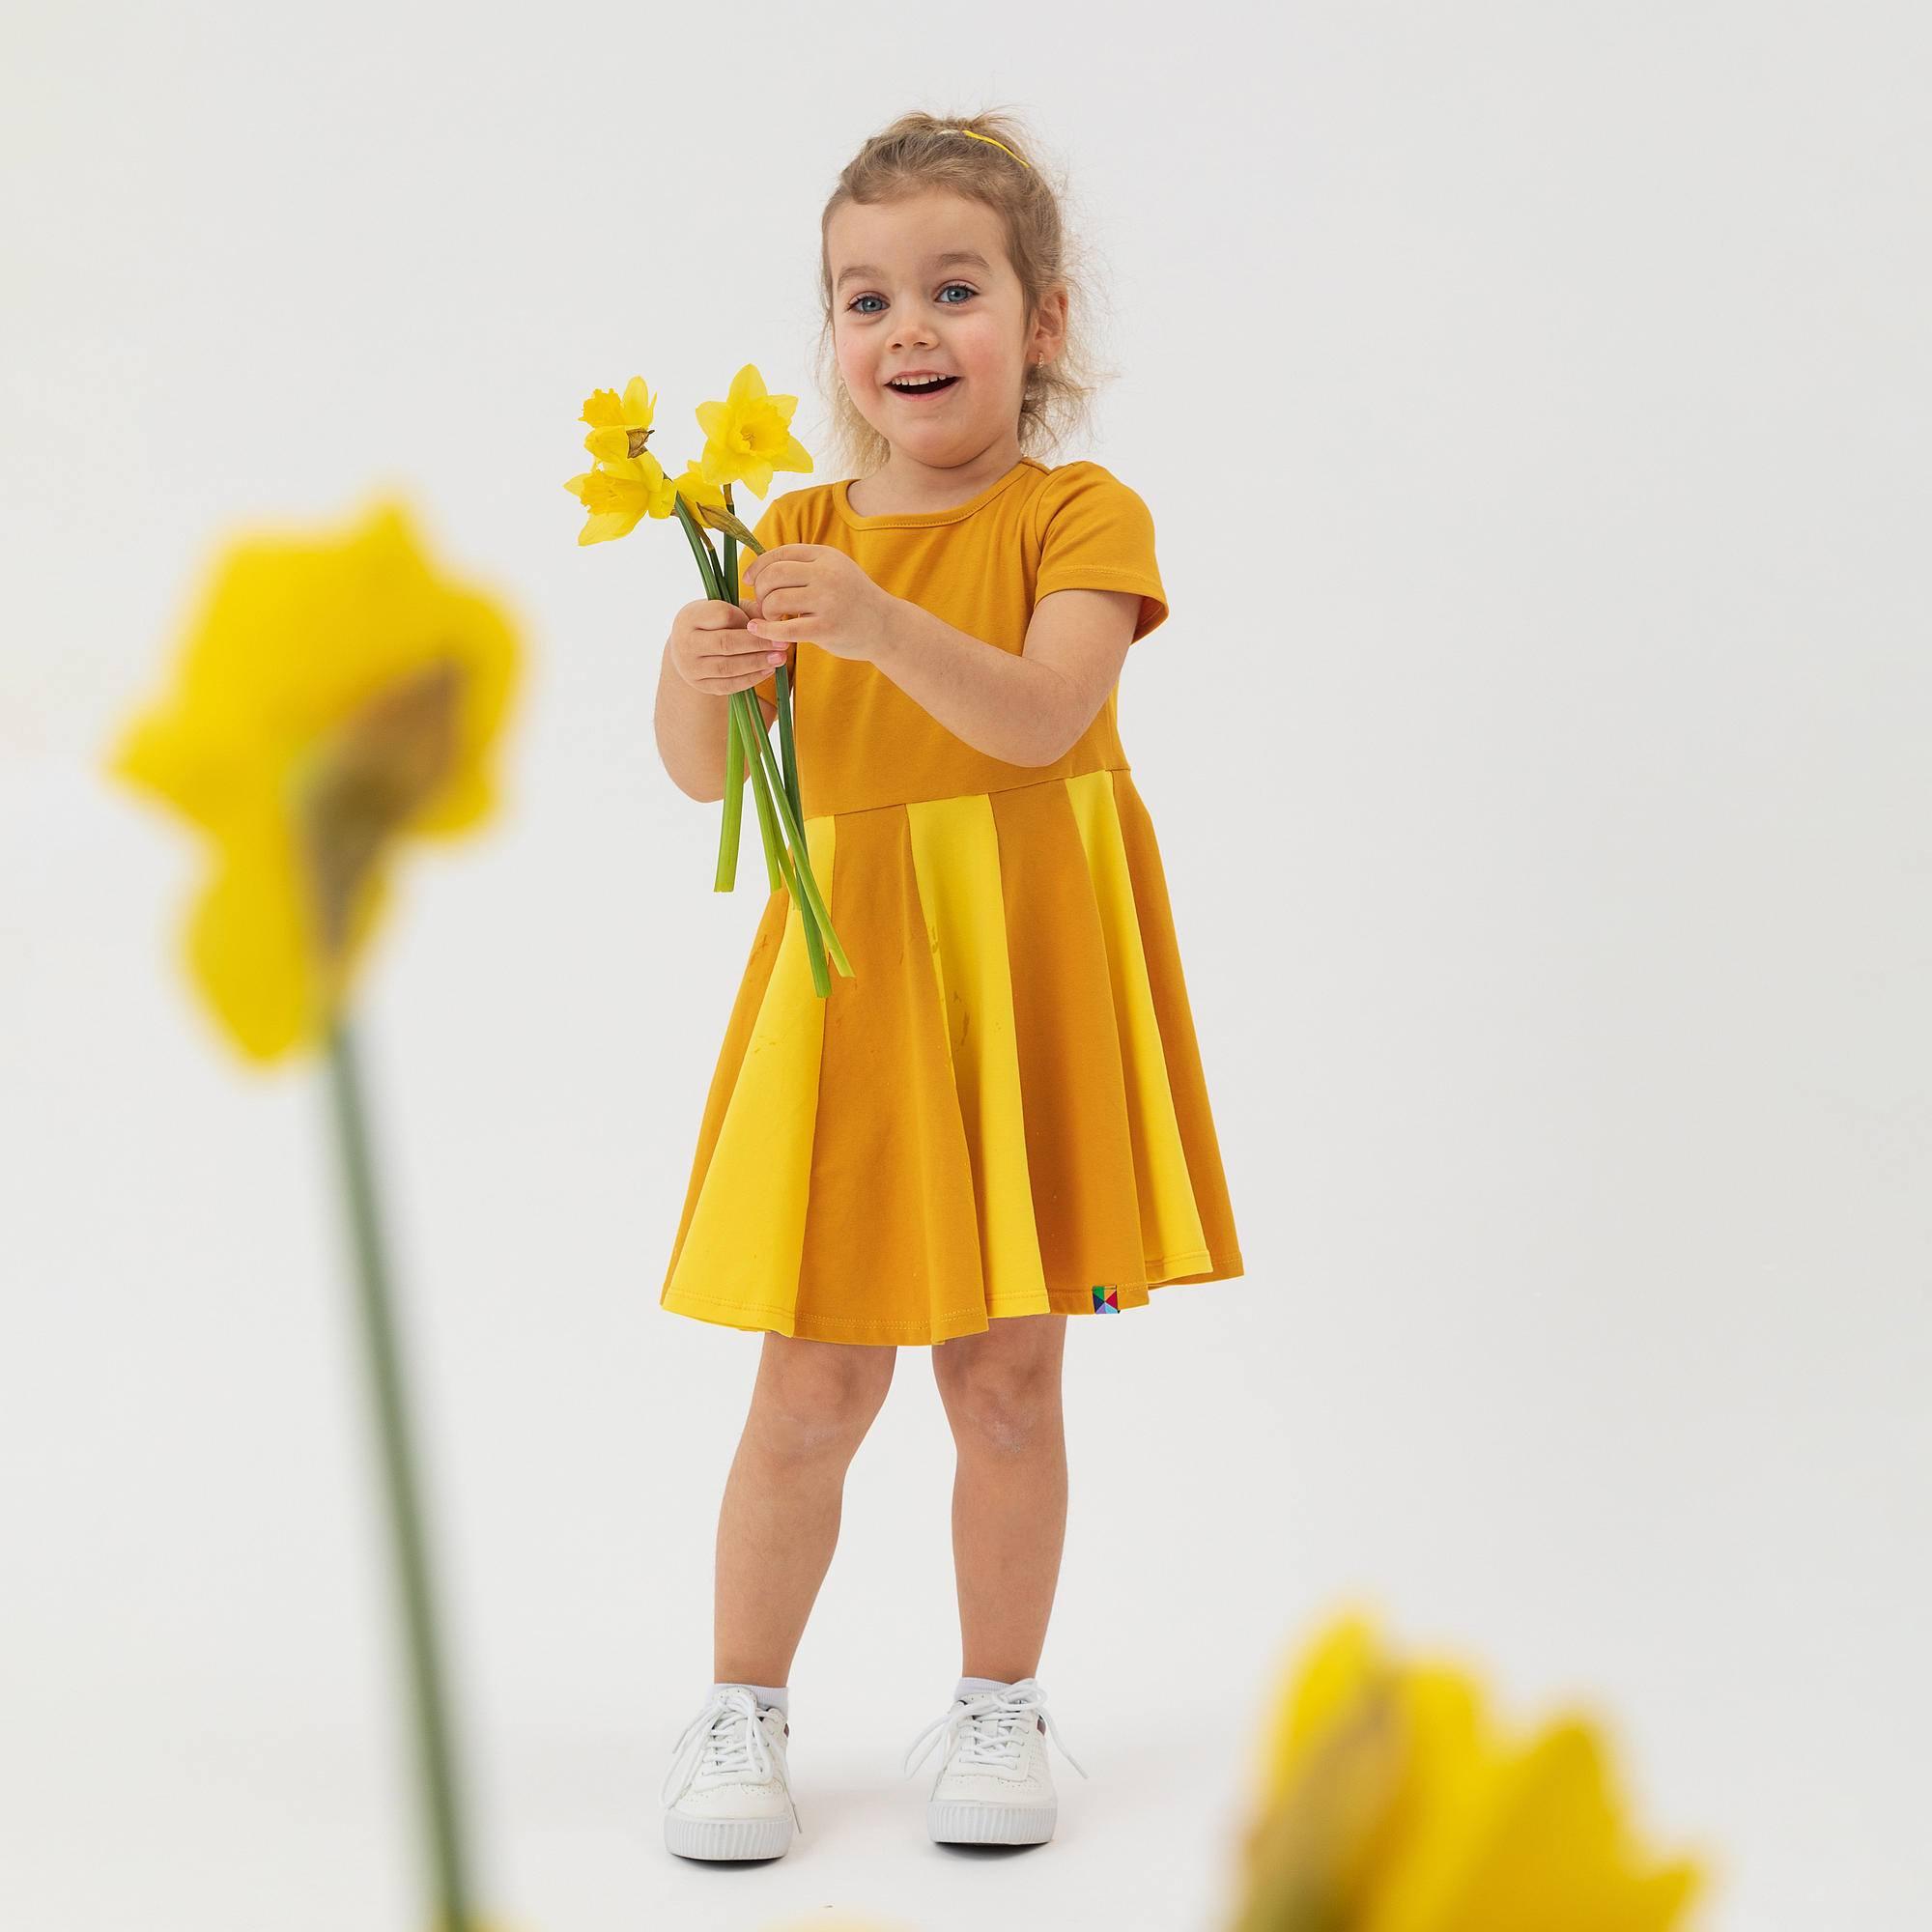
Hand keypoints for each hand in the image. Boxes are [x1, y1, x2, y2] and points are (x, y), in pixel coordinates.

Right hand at [665, 597, 785, 695]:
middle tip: (782, 643)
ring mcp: (690, 667)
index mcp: (690, 617)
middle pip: (726, 643)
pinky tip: (768, 671)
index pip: (722, 615)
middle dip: (757, 644)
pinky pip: (728, 685)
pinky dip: (751, 679)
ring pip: (728, 667)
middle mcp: (685, 643)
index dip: (746, 619)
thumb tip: (773, 619)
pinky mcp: (701, 685)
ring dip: (757, 663)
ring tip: (779, 658)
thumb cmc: (712, 623)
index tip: (765, 622)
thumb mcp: (724, 608)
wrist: (688, 647)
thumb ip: (747, 610)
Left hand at [742, 544, 895, 663]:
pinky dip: (766, 631)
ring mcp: (828, 600)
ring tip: (773, 619)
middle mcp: (827, 573)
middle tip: (763, 604)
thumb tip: (758, 570)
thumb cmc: (852, 602)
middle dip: (760, 590)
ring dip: (766, 612)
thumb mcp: (834, 572)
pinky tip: (760, 632)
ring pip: (776, 600)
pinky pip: (785, 628)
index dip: (758, 566)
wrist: (887, 627)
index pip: (781, 553)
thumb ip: (804, 568)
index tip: (749, 580)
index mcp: (826, 556)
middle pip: (774, 575)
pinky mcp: (827, 628)